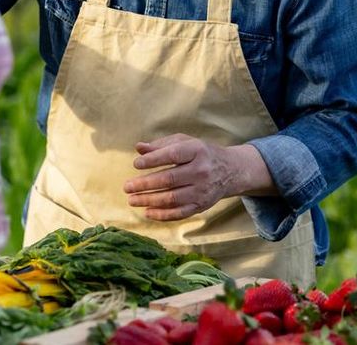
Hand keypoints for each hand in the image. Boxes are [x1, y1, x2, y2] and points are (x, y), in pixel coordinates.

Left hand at [122, 134, 255, 220]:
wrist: (230, 170)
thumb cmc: (200, 153)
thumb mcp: (184, 142)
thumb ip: (160, 145)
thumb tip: (138, 148)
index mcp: (197, 151)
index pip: (172, 155)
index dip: (153, 160)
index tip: (136, 164)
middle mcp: (201, 171)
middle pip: (169, 179)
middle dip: (145, 184)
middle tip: (127, 187)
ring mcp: (202, 190)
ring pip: (172, 198)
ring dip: (149, 201)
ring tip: (132, 200)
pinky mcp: (202, 205)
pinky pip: (180, 213)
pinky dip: (162, 214)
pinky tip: (147, 212)